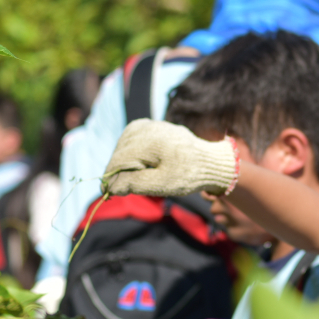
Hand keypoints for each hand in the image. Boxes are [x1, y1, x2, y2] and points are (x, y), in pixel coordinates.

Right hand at [103, 120, 237, 197]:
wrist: (210, 161)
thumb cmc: (189, 174)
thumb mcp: (162, 184)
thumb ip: (134, 183)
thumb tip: (110, 187)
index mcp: (149, 140)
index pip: (118, 160)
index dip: (110, 179)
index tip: (108, 194)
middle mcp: (147, 127)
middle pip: (119, 153)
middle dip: (119, 172)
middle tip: (125, 189)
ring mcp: (149, 124)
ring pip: (123, 146)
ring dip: (126, 163)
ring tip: (140, 176)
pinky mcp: (151, 125)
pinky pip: (131, 141)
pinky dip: (132, 154)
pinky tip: (142, 165)